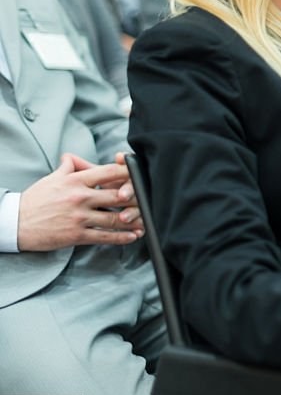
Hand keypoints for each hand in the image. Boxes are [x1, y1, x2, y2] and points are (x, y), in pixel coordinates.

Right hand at [17, 153, 144, 251]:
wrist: (15, 222)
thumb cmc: (36, 199)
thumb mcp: (52, 178)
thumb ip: (68, 167)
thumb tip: (72, 157)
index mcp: (76, 181)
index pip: (109, 172)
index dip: (128, 172)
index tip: (141, 174)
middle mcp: (81, 197)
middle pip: (119, 195)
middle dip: (137, 197)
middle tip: (150, 199)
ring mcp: (80, 217)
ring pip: (116, 217)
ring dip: (134, 219)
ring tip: (146, 220)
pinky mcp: (77, 235)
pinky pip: (105, 236)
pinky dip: (122, 237)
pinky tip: (133, 236)